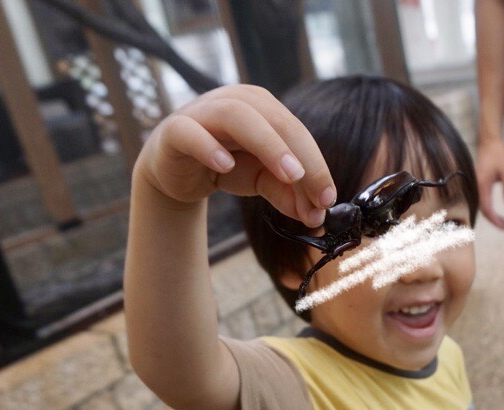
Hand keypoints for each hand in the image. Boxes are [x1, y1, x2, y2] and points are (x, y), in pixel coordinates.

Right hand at [133, 84, 335, 227]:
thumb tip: (316, 214)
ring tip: (289, 175)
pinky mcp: (174, 130)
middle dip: (302, 156)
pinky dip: (208, 147)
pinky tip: (225, 166)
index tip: (328, 199)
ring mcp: (203, 112)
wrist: (175, 172)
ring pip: (237, 115)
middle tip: (318, 192)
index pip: (296, 132)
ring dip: (268, 144)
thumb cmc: (224, 166)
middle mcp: (236, 101)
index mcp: (263, 108)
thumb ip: (287, 194)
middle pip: (276, 120)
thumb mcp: (261, 181)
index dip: (317, 165)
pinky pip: (190, 132)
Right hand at [476, 138, 503, 229]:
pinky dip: (487, 208)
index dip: (496, 221)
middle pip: (482, 210)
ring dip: (491, 215)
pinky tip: (495, 211)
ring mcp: (475, 185)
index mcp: (482, 185)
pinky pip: (480, 199)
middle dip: (494, 221)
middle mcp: (476, 187)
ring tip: (503, 221)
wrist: (489, 142)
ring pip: (480, 206)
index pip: (487, 210)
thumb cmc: (498, 155)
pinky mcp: (477, 183)